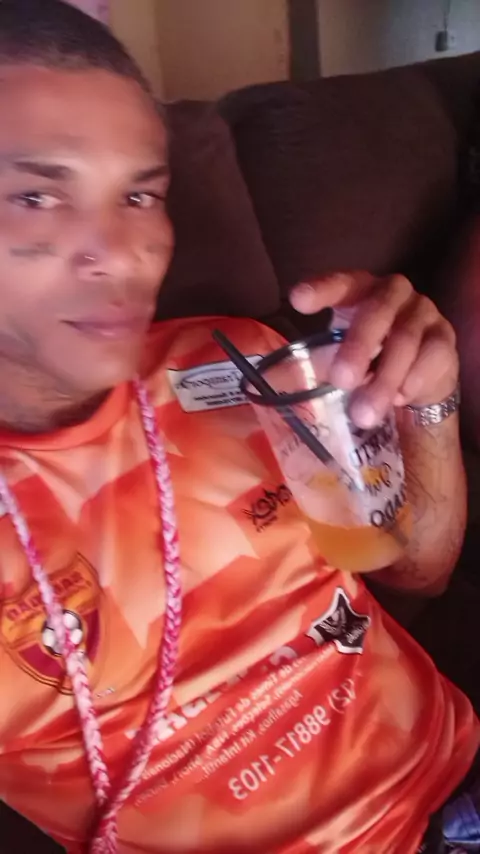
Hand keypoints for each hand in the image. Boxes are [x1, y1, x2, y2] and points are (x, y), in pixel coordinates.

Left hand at [290, 272, 458, 428]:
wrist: (416, 380)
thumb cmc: (368, 360)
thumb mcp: (334, 359)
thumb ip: (303, 367)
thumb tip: (260, 382)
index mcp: (359, 291)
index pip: (340, 283)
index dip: (321, 289)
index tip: (298, 299)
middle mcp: (392, 293)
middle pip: (376, 312)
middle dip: (358, 347)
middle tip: (341, 380)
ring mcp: (422, 313)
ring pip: (404, 342)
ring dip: (383, 381)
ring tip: (364, 415)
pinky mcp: (443, 338)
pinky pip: (431, 357)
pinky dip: (412, 381)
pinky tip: (398, 400)